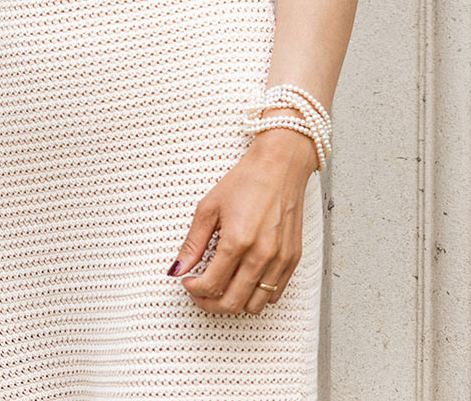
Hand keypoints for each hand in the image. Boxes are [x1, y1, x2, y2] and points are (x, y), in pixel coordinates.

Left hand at [167, 128, 317, 315]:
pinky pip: (275, 295)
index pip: (211, 285)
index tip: (188, 282)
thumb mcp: (209, 207)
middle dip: (210, 303)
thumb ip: (193, 243)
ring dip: (235, 303)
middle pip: (232, 303)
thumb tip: (177, 269)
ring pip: (255, 306)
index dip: (194, 289)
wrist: (280, 165)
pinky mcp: (293, 259)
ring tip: (222, 288)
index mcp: (237, 240)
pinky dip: (258, 296)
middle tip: (200, 293)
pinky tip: (245, 280)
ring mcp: (280, 259)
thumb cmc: (245, 181)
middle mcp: (261, 255)